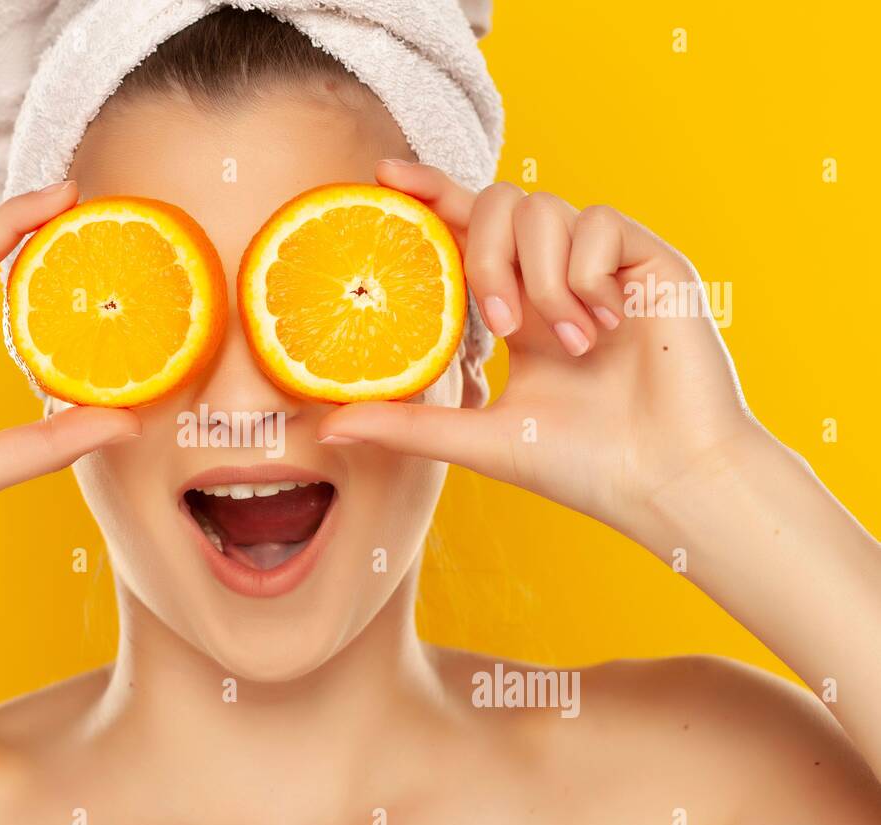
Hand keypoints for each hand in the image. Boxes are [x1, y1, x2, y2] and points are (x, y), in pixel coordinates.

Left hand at [318, 161, 767, 543]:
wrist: (667, 480)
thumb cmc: (583, 467)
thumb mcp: (480, 438)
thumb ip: (407, 424)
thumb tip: (325, 428)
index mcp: (522, 310)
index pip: (468, 232)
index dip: (432, 196)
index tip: (385, 177)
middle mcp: (559, 279)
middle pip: (500, 204)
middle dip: (485, 254)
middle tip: (502, 325)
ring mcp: (606, 268)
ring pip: (546, 209)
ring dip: (541, 279)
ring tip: (568, 343)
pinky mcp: (653, 262)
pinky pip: (600, 222)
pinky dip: (587, 274)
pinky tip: (605, 325)